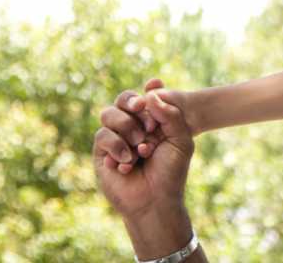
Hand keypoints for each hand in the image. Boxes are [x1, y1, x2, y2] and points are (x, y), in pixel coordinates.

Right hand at [93, 82, 194, 217]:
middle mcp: (133, 126)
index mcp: (154, 121)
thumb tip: (151, 93)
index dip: (150, 88)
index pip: (148, 97)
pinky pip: (102, 135)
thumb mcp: (180, 141)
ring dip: (127, 127)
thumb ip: (171, 115)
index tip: (155, 83)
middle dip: (132, 101)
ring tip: (141, 147)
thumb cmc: (171, 172)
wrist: (155, 200)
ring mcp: (116, 137)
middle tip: (141, 107)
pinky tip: (128, 163)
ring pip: (109, 114)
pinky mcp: (102, 152)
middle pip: (124, 99)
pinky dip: (117, 147)